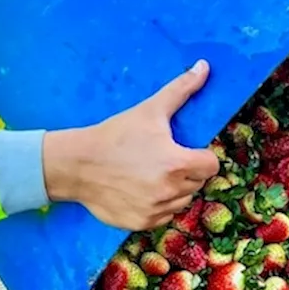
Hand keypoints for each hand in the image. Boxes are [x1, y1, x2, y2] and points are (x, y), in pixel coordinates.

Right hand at [43, 60, 221, 230]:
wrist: (77, 164)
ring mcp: (155, 210)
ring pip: (182, 201)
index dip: (202, 156)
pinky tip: (142, 189)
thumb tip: (204, 66)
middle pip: (197, 183)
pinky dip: (158, 206)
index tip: (187, 151)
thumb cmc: (116, 135)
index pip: (211, 165)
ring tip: (153, 174)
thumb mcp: (150, 110)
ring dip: (175, 190)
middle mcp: (170, 191)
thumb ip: (181, 89)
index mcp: (177, 163)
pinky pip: (164, 217)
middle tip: (165, 159)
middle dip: (187, 172)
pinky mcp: (141, 223)